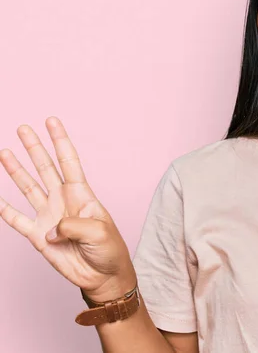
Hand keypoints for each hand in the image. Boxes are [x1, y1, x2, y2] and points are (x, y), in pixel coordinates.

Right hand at [0, 116, 135, 301]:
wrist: (102, 275)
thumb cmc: (109, 249)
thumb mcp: (99, 232)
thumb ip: (73, 225)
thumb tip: (49, 229)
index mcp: (82, 194)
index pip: (68, 161)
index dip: (60, 141)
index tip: (51, 120)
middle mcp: (63, 200)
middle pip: (45, 168)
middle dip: (35, 147)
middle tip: (22, 128)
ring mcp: (49, 216)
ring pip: (29, 187)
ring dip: (16, 171)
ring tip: (5, 152)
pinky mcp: (38, 236)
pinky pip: (17, 219)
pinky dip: (5, 209)